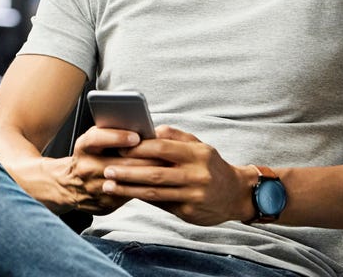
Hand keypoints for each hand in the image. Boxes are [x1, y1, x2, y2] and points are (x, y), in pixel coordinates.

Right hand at [57, 125, 168, 214]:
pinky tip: (158, 184)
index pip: (98, 139)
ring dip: (149, 175)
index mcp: (83, 147)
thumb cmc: (89, 156)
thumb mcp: (92, 141)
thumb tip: (138, 125)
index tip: (136, 136)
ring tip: (167, 168)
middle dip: (145, 158)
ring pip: (128, 182)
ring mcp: (95, 188)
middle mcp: (86, 168)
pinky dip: (145, 188)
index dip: (117, 137)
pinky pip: (129, 195)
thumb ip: (109, 133)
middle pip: (120, 163)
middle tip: (166, 154)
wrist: (68, 185)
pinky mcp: (105, 204)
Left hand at [97, 126, 254, 225]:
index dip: (138, 148)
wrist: (236, 194)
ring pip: (154, 192)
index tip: (118, 147)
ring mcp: (193, 195)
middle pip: (155, 173)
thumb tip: (146, 130)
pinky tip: (126, 194)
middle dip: (127, 171)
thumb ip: (173, 136)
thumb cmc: (210, 165)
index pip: (162, 148)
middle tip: (106, 169)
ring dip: (128, 188)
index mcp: (197, 154)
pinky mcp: (189, 212)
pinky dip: (142, 198)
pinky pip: (160, 204)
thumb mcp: (198, 145)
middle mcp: (196, 175)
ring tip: (108, 185)